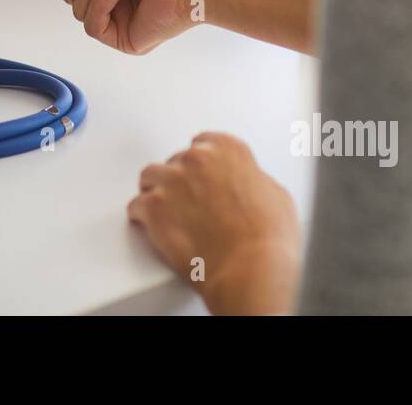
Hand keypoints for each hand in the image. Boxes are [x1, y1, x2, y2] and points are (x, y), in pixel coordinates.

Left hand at [128, 133, 300, 314]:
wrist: (252, 268)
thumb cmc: (268, 238)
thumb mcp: (276, 195)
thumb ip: (253, 180)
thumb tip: (247, 186)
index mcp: (228, 149)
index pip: (203, 143)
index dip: (200, 165)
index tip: (199, 175)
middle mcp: (196, 158)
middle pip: (175, 162)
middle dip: (180, 182)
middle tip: (188, 205)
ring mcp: (171, 181)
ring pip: (150, 178)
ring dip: (156, 193)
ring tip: (165, 213)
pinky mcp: (153, 208)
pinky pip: (136, 206)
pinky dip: (141, 218)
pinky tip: (150, 228)